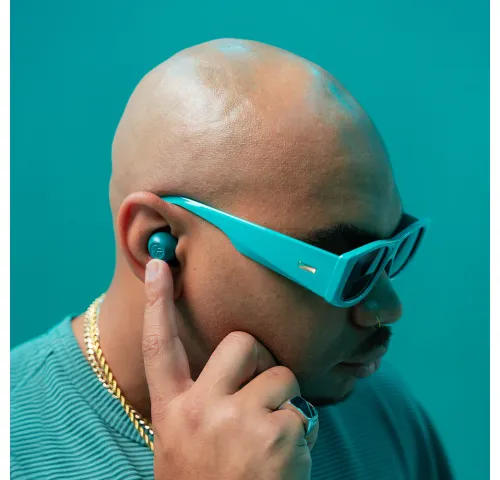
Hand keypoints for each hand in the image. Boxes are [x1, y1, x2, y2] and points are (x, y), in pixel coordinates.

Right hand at [142, 259, 318, 479]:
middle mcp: (200, 410)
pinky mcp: (277, 433)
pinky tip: (285, 465)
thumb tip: (232, 368)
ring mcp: (238, 420)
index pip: (160, 346)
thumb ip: (199, 403)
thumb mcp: (186, 444)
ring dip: (285, 406)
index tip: (159, 266)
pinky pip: (304, 412)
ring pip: (282, 376)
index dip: (158, 303)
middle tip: (261, 392)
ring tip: (270, 444)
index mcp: (174, 412)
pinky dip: (303, 435)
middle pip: (241, 343)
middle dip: (261, 360)